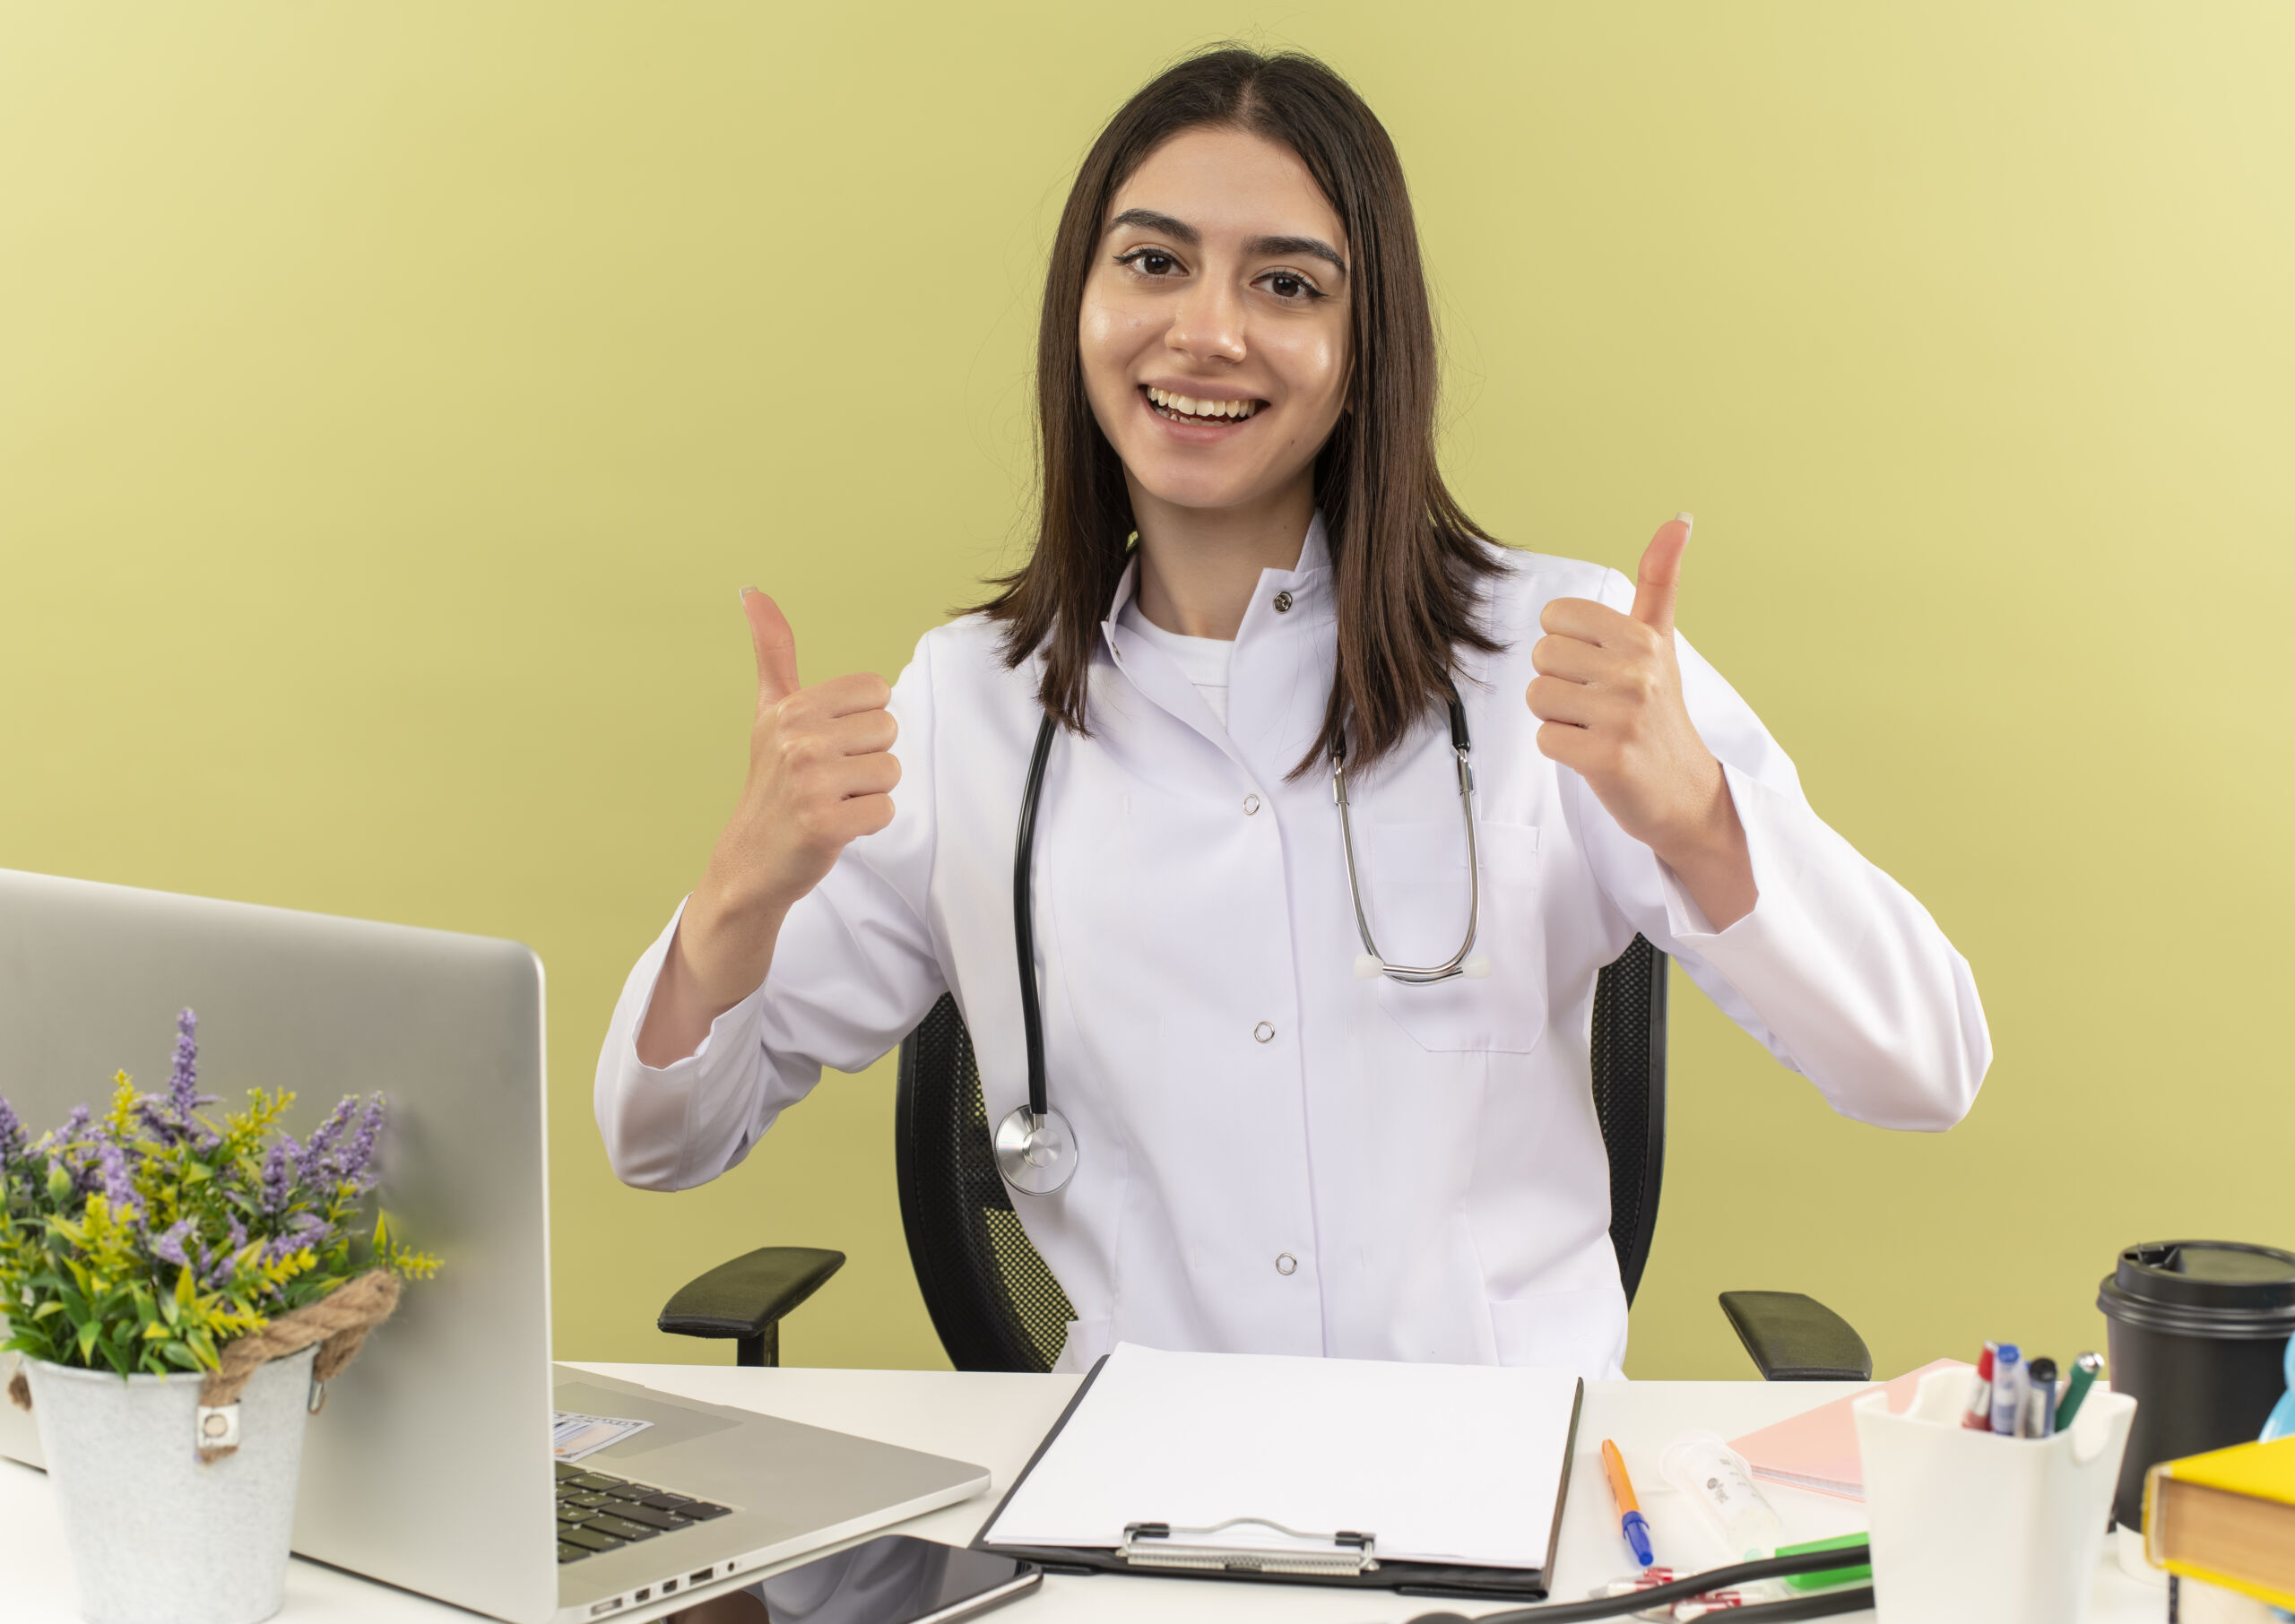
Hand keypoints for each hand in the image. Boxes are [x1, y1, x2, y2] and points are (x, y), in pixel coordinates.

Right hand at [696, 588, 899, 921]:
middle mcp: (798, 739)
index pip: (877, 692)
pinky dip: (867, 823)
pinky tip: (834, 826)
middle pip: (888, 730)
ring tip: (832, 801)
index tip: (830, 745)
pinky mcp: (825, 824)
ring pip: (891, 770)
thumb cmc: (773, 783)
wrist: (751, 859)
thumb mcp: (770, 711)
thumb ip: (773, 651)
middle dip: (866, 759)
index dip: (862, 723)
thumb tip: (753, 591)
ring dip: (868, 792)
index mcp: (792, 707)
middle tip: (829, 779)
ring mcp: (810, 782)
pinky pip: (885, 809)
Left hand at [1527, 515, 1755, 926]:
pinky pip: (1544, 739)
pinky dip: (1561, 751)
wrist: (1686, 794)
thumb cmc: (1660, 713)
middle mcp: (1636, 671)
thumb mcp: (1662, 642)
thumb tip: (1679, 518)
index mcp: (1643, 638)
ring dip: (1558, 719)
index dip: (1566, 647)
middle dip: (1559, 684)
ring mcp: (1623, 716)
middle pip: (1541, 657)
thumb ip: (1659, 580)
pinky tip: (1595, 754)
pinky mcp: (1607, 758)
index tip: (1599, 670)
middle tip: (1597, 706)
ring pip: (1537, 697)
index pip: (1556, 618)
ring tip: (1596, 729)